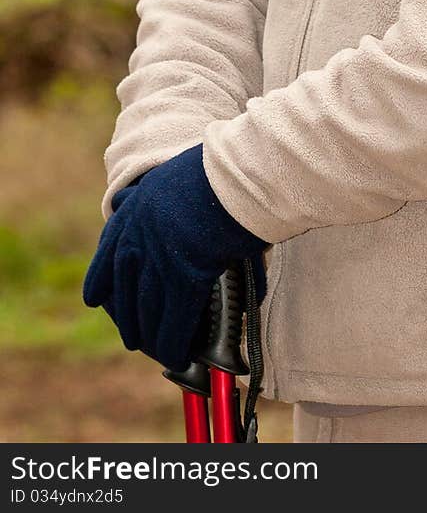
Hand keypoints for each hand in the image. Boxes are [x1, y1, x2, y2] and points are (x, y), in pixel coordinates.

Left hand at [83, 144, 266, 369]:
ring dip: (151, 336)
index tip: (94, 299)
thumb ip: (163, 197)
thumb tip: (158, 209)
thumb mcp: (173, 174)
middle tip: (132, 338)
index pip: (108, 255)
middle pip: (127, 290)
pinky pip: (176, 319)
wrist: (233, 173)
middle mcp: (138, 239)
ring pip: (148, 309)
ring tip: (156, 352)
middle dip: (129, 319)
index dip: (101, 281)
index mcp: (134, 212)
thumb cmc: (216, 169)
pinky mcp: (185, 277)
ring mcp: (159, 260)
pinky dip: (176, 341)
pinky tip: (178, 356)